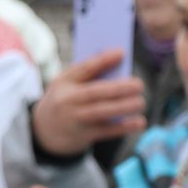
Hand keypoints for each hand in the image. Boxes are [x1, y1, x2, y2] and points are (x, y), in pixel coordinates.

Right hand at [30, 49, 146, 157]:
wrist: (47, 131)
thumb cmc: (66, 99)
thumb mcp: (68, 83)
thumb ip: (89, 73)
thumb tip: (119, 60)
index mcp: (64, 81)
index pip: (83, 68)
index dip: (102, 60)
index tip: (121, 52)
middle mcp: (68, 100)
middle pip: (94, 92)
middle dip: (118, 88)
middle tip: (139, 84)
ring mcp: (75, 119)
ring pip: (101, 112)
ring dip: (123, 107)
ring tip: (141, 102)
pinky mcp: (84, 135)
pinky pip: (107, 131)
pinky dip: (124, 127)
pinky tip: (139, 122)